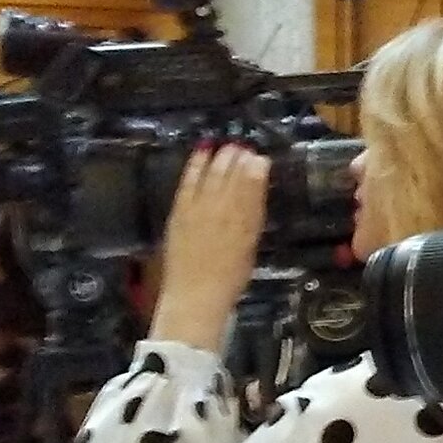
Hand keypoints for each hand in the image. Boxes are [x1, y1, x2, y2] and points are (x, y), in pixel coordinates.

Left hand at [146, 144, 267, 351]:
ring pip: (213, 175)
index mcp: (246, 222)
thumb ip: (252, 217)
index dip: (257, 169)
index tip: (261, 157)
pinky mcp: (180, 211)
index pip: (253, 187)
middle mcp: (225, 211)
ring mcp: (200, 209)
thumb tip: (256, 192)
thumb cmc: (229, 278)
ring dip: (221, 158)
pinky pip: (189, 182)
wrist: (196, 296)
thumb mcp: (250, 247)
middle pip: (233, 177)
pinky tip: (202, 152)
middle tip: (245, 147)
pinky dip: (195, 166)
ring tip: (229, 146)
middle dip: (240, 160)